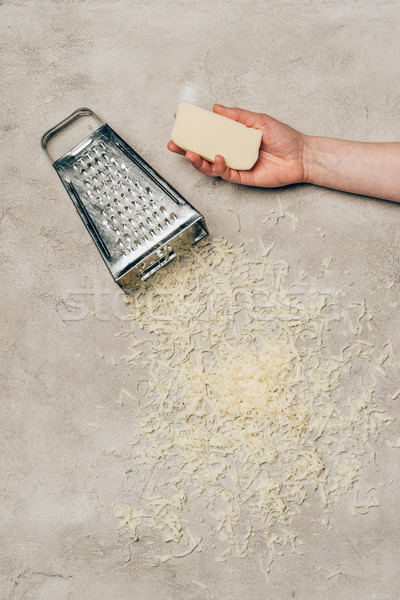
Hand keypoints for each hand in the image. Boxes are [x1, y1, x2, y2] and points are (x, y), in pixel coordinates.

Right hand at [167, 104, 306, 186]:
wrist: (300, 155)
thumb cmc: (284, 137)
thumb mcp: (259, 120)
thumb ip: (237, 116)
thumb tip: (217, 108)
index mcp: (233, 136)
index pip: (208, 133)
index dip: (193, 129)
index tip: (179, 121)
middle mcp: (231, 151)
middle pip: (204, 151)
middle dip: (186, 149)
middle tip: (174, 144)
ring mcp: (235, 165)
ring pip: (210, 165)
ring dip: (198, 161)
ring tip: (190, 153)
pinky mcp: (242, 177)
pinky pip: (225, 174)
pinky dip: (219, 167)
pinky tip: (218, 158)